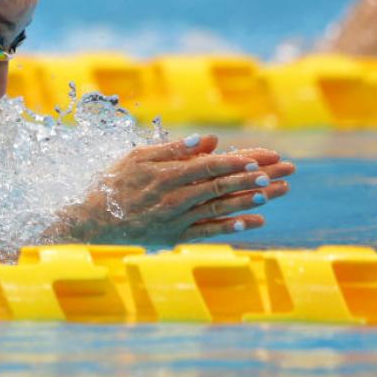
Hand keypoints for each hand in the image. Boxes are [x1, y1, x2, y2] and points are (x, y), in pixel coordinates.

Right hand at [53, 134, 293, 245]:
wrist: (92, 221)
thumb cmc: (113, 183)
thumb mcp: (137, 157)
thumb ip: (172, 149)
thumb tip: (207, 140)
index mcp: (168, 175)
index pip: (211, 165)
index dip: (240, 161)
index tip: (264, 157)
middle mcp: (176, 198)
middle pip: (224, 185)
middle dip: (256, 176)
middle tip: (284, 170)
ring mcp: (177, 219)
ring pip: (221, 207)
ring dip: (251, 199)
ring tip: (276, 192)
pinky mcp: (176, 236)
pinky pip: (210, 231)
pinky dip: (234, 226)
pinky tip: (256, 221)